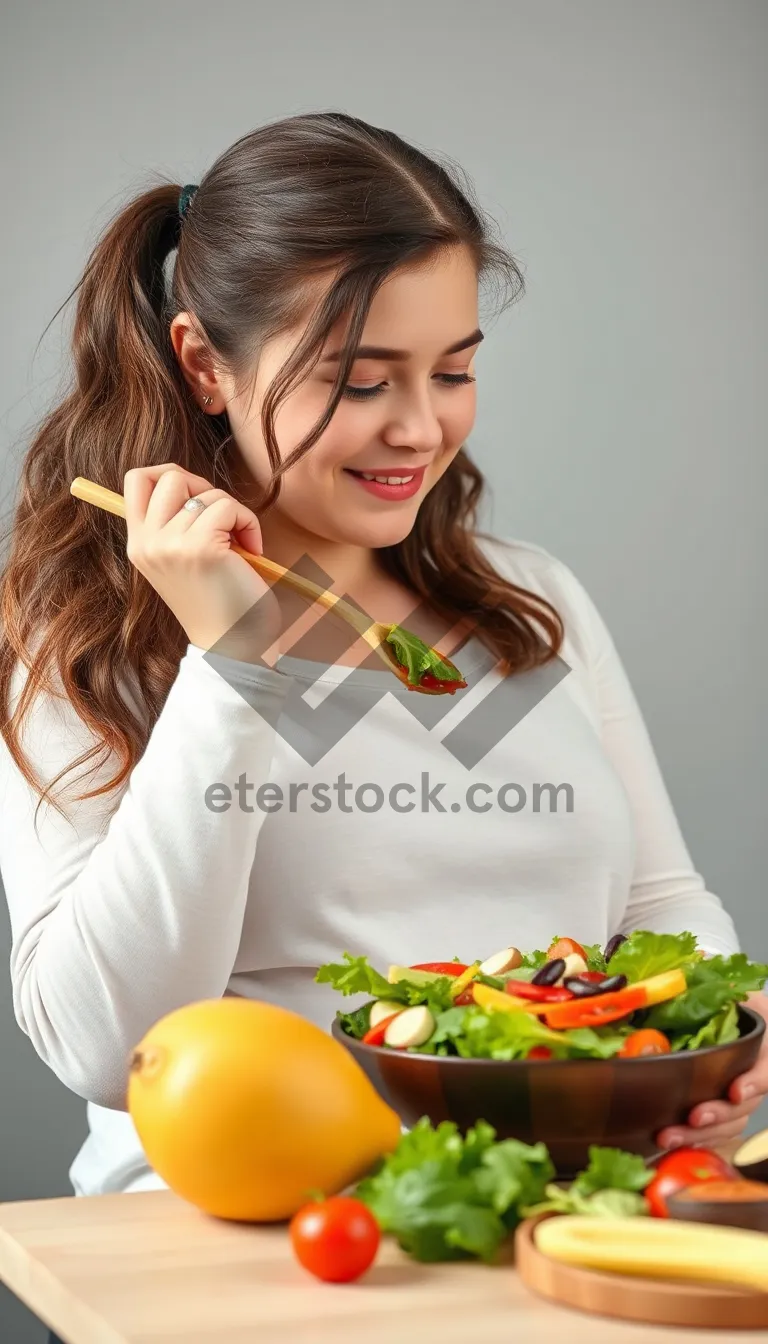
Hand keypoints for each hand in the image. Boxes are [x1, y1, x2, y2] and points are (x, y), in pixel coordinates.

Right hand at [124, 464, 281, 660]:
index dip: (168, 474)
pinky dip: (248, 523)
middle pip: (170, 475)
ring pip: (208, 494)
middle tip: (222, 518)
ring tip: (240, 545)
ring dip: (233, 513)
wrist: (232, 648)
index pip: (136, 480)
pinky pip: (229, 507)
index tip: (196, 499)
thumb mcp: (181, 562)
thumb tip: (187, 482)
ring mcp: (171, 544)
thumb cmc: (217, 605)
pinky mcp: (201, 547)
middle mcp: (148, 543)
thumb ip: (174, 527)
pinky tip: (252, 551)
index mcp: (138, 546)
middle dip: (204, 488)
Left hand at [656, 990, 767, 1150]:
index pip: (767, 1070)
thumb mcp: (733, 989)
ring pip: (730, 1124)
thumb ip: (715, 979)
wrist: (740, 1019)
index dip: (755, 1083)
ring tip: (669, 1136)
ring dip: (701, 1134)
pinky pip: (717, 1132)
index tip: (735, 1090)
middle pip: (745, 1106)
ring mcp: (743, 1096)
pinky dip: (696, 1140)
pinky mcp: (726, 1110)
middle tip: (693, 1118)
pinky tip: (670, 1142)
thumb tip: (694, 963)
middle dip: (718, 1115)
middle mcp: (757, 1075)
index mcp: (763, 1046)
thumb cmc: (736, 1003)